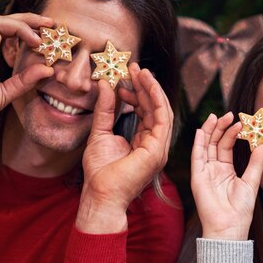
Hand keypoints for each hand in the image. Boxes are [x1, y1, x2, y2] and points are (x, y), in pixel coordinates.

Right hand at [0, 13, 53, 154]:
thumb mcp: (5, 93)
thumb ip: (24, 81)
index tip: (48, 31)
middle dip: (29, 18)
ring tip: (35, 41)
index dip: (28, 27)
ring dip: (18, 27)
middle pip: (3, 19)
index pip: (8, 30)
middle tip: (50, 23)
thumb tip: (48, 69)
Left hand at [76, 63, 174, 233]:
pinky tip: (146, 84)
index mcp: (144, 142)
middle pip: (155, 108)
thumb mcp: (100, 133)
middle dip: (146, 86)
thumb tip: (105, 86)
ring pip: (162, 110)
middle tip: (134, 67)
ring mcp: (159, 148)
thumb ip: (105, 110)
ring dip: (152, 88)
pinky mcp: (158, 149)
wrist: (100, 195)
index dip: (137, 92)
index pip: (146, 112)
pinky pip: (162, 118)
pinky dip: (156, 98)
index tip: (124, 77)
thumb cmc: (100, 172)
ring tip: (140, 70)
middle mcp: (154, 144)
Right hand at [191, 112, 262, 240]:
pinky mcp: (198, 177)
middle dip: (220, 127)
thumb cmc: (240, 209)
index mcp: (226, 170)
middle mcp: (213, 169)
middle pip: (215, 142)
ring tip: (216, 117)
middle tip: (229, 114)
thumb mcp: (251, 182)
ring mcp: (204, 172)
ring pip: (205, 146)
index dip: (232, 132)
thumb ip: (256, 163)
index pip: (226, 145)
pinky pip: (197, 157)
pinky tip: (202, 131)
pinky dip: (199, 143)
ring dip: (210, 131)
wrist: (230, 226)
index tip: (241, 121)